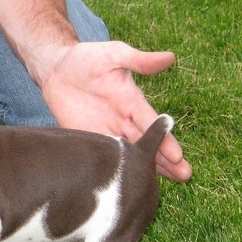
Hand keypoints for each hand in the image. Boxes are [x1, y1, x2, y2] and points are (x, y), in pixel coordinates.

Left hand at [41, 41, 191, 181]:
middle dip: (166, 161)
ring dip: (144, 169)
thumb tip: (171, 58)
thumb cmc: (87, 58)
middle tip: (185, 177)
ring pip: (127, 156)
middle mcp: (122, 121)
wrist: (56, 68)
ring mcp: (104, 132)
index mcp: (132, 102)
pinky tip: (123, 184)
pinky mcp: (86, 139)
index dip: (165, 140)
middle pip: (146, 144)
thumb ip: (139, 60)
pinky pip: (101, 157)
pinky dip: (113, 170)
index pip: (152, 125)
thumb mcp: (115, 54)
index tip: (178, 156)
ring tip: (162, 187)